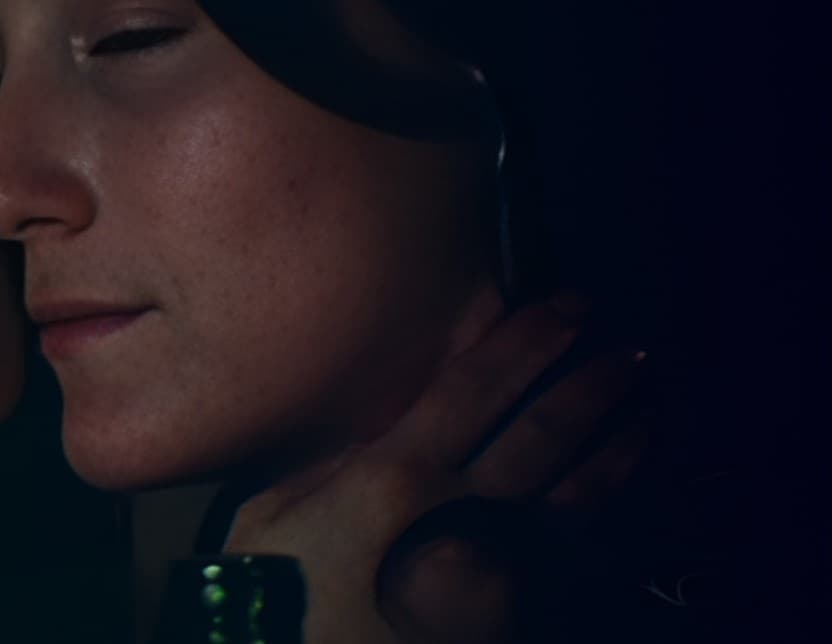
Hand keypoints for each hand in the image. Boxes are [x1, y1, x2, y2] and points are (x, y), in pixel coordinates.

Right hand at [224, 295, 650, 643]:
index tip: (563, 307)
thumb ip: (324, 466)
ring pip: (574, 493)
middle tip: (629, 347)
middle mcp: (458, 514)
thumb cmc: (276, 596)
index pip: (470, 392)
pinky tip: (624, 466)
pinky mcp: (511, 606)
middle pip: (539, 438)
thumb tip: (374, 428)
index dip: (522, 343)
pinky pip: (569, 541)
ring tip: (644, 396)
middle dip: (587, 385)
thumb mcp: (268, 518)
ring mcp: (494, 565)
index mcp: (394, 479)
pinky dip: (604, 495)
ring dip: (615, 439)